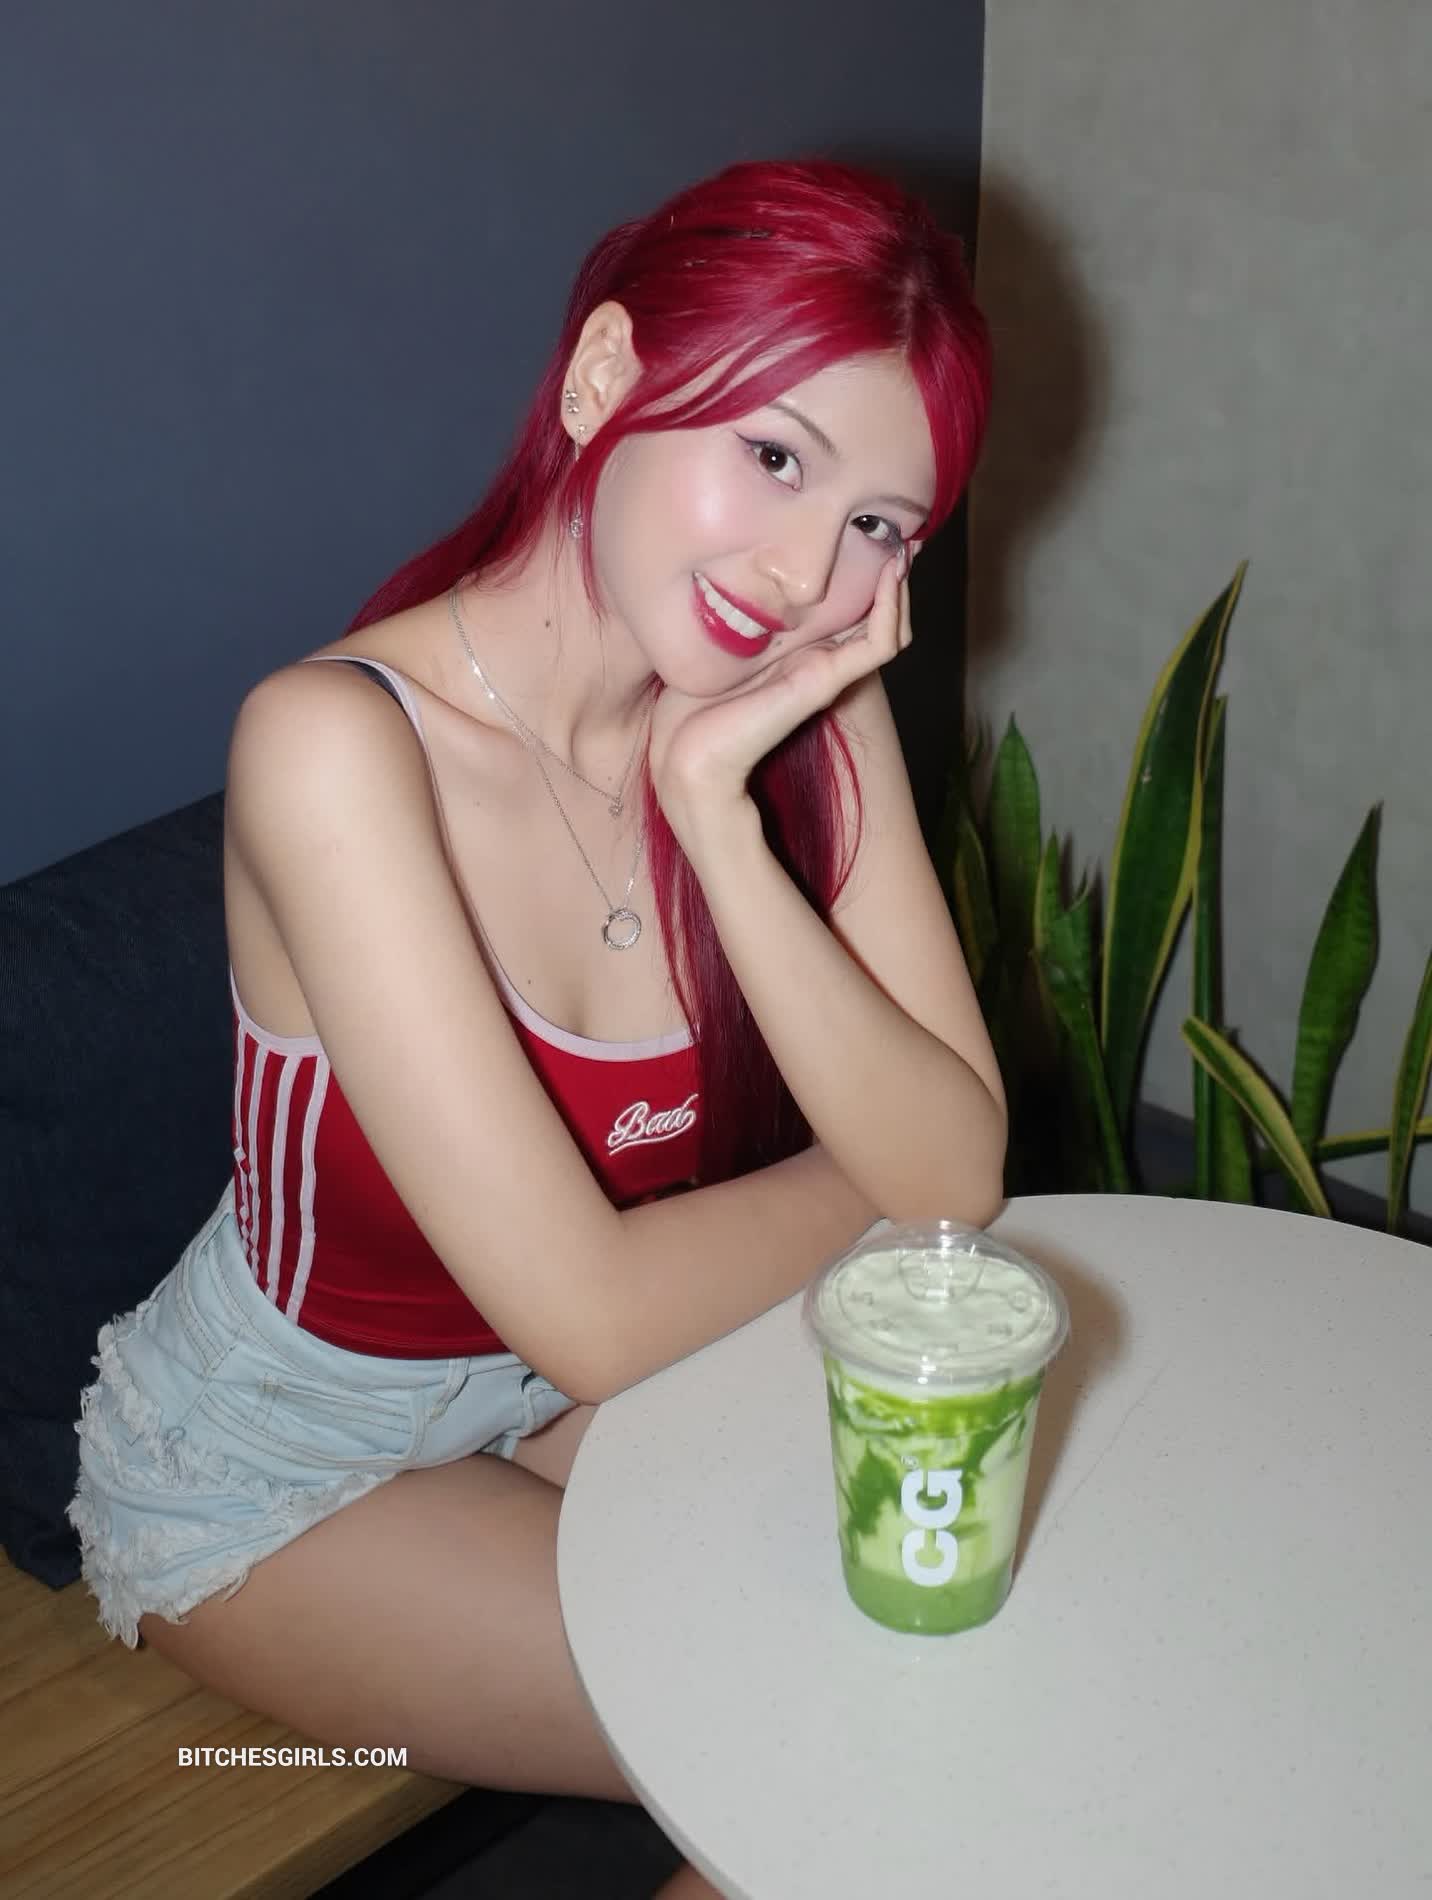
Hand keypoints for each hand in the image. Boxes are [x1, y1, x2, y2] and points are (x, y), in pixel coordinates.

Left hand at [648, 545, 916, 853]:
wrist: (689, 757)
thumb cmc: (691, 710)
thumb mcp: (714, 648)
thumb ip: (732, 620)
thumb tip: (720, 578)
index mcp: (796, 656)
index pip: (846, 616)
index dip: (864, 580)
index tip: (868, 539)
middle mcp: (818, 662)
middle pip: (876, 620)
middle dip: (892, 580)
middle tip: (903, 541)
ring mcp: (827, 672)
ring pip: (889, 630)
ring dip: (900, 591)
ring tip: (904, 553)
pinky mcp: (826, 680)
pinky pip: (880, 644)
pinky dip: (890, 610)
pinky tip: (890, 578)